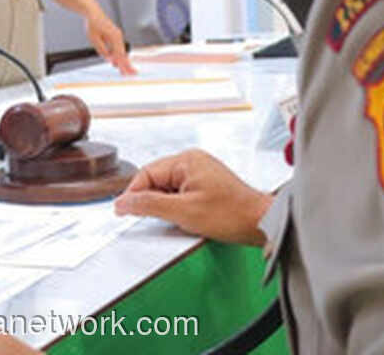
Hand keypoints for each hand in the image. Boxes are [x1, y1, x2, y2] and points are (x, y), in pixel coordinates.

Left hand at [84, 13, 135, 74]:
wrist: (93, 13)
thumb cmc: (93, 24)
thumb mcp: (94, 39)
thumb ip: (102, 50)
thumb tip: (109, 58)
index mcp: (114, 37)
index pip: (120, 54)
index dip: (123, 64)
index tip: (126, 72)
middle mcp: (118, 36)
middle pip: (123, 54)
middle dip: (127, 65)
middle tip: (131, 74)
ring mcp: (118, 36)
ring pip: (121, 51)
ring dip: (123, 62)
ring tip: (125, 72)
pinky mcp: (115, 36)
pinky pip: (118, 48)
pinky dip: (119, 56)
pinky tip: (116, 63)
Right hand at [113, 149, 271, 246]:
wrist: (260, 223)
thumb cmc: (231, 214)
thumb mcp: (183, 211)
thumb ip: (149, 205)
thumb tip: (123, 202)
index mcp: (186, 160)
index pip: (146, 174)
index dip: (133, 194)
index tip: (123, 211)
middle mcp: (193, 162)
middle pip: (156, 181)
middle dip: (152, 202)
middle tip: (154, 220)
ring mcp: (201, 173)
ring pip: (168, 190)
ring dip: (166, 207)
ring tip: (180, 221)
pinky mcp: (207, 186)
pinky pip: (181, 195)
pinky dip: (178, 208)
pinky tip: (187, 220)